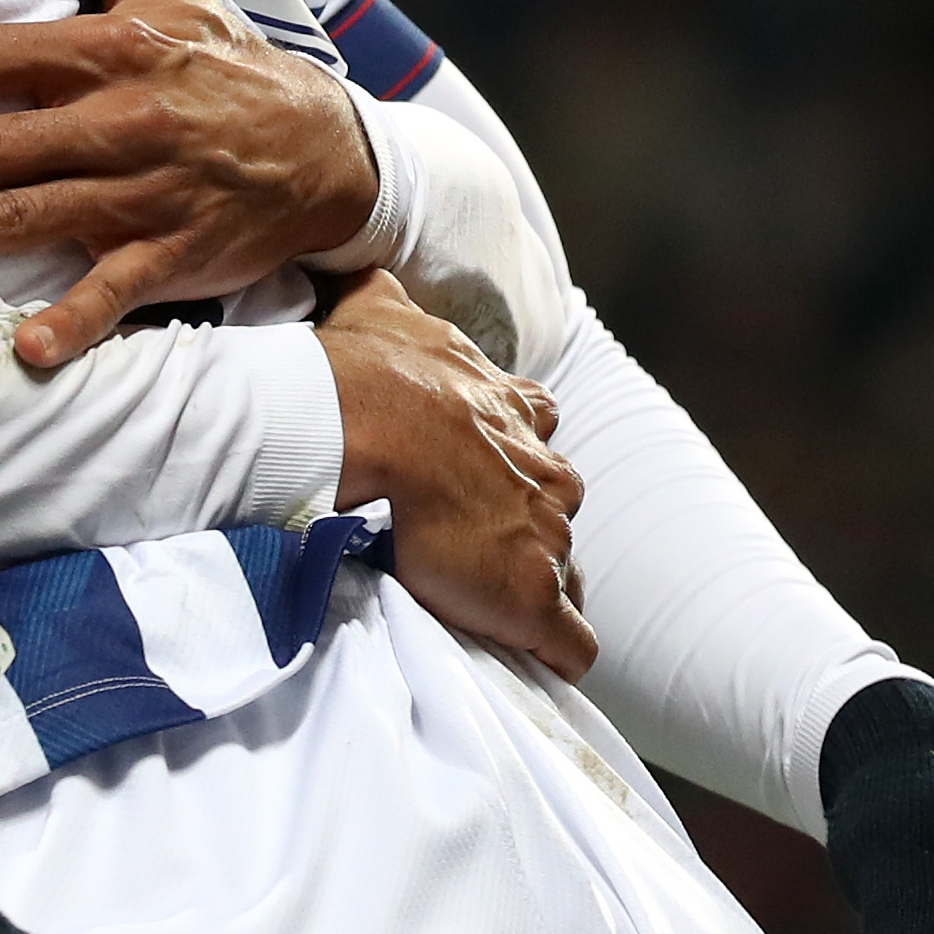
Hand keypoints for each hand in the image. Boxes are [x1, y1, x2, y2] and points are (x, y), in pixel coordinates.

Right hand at [318, 272, 593, 677]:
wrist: (364, 432)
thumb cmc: (367, 377)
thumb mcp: (378, 310)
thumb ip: (384, 296)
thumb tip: (361, 269)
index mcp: (517, 410)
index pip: (538, 434)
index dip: (512, 461)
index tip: (479, 480)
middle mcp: (545, 469)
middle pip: (556, 505)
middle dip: (526, 524)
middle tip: (473, 546)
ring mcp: (548, 536)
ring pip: (564, 567)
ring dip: (533, 584)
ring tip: (489, 608)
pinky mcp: (536, 599)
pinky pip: (572, 641)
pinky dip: (558, 653)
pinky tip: (539, 664)